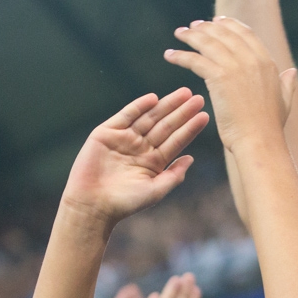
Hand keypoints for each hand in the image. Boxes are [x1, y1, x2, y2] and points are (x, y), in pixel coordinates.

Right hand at [61, 90, 208, 223]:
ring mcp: (124, 139)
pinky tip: (154, 98)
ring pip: (149, 118)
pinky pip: (125, 115)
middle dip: (182, 112)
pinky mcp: (107, 133)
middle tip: (198, 98)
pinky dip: (139, 106)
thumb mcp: (155, 191)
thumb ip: (173, 176)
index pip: (176, 141)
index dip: (190, 128)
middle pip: (165, 126)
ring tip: (184, 94)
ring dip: (166, 105)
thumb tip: (191, 159)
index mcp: (153, 162)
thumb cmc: (124, 203)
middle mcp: (141, 148)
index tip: (205, 116)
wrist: (92, 204)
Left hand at [165, 17, 297, 154]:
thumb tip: (292, 72)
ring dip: (191, 35)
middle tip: (193, 25)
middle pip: (224, 33)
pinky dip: (180, 56)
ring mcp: (236, 66)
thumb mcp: (284, 101)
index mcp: (267, 62)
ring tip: (180, 34)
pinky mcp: (219, 77)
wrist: (261, 140)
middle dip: (207, 26)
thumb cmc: (270, 127)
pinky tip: (170, 55)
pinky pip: (195, 59)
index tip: (217, 20)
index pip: (245, 33)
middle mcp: (252, 59)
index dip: (229, 24)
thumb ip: (288, 84)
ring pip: (208, 42)